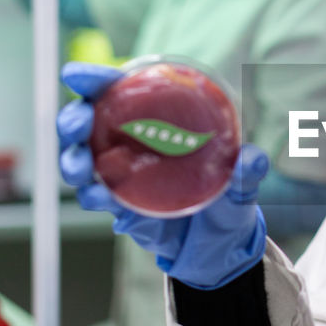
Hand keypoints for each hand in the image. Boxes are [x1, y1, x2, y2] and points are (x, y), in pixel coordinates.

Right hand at [58, 62, 267, 288]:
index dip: (93, 79)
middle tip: (80, 124)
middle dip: (73, 119)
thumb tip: (252, 158)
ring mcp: (121, 174)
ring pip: (81, 159)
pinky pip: (96, 197)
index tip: (77, 76)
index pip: (119, 91)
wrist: (219, 249)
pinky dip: (93, 195)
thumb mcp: (242, 184)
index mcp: (157, 119)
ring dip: (73, 160)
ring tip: (83, 168)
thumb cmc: (228, 200)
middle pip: (87, 122)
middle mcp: (132, 142)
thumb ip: (246, 170)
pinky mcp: (119, 206)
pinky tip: (101, 198)